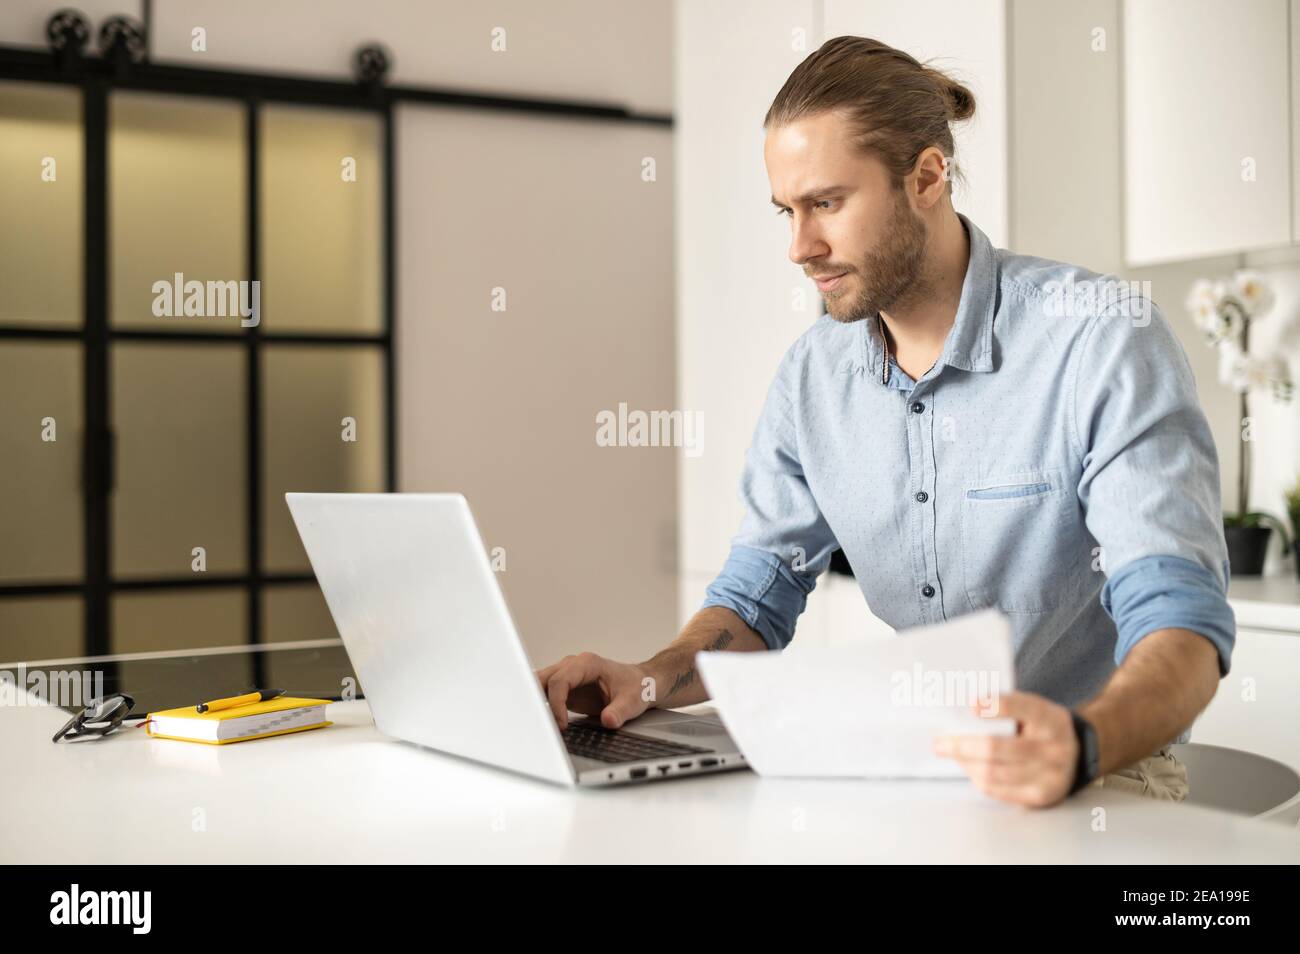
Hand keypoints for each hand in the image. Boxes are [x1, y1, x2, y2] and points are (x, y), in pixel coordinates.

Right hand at [535, 652, 653, 729]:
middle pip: (542, 679)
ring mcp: (567, 676)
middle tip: (539, 724)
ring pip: (539, 685)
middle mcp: (572, 666)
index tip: (562, 724)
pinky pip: (545, 695)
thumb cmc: (636, 687)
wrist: (640, 684)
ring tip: (539, 726)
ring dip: (536, 703)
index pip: (560, 680)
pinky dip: (541, 707)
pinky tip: (543, 723)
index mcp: (587, 664)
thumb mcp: (633, 701)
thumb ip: (620, 711)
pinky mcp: (565, 689)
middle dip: (536, 700)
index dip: (557, 703)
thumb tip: (608, 721)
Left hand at [932, 691, 1078, 807]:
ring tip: (949, 753)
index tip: (971, 705)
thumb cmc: (1040, 726)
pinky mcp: (1039, 796)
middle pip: (997, 748)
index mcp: (1052, 719)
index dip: (996, 707)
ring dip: (964, 762)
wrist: (1076, 754)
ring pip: (993, 772)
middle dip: (962, 744)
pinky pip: (997, 790)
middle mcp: (1055, 749)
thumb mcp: (1033, 710)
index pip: (1024, 708)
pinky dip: (976, 777)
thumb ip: (1006, 708)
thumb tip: (959, 712)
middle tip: (940, 741)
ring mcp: (1049, 776)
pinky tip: (968, 766)